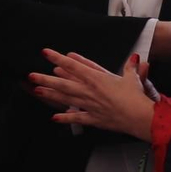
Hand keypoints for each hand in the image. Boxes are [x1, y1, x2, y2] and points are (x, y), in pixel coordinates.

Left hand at [30, 49, 154, 139]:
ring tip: (37, 90)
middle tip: (31, 75)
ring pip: (66, 98)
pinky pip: (76, 118)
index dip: (58, 58)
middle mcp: (89, 91)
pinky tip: (54, 118)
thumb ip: (131, 67)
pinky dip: (66, 118)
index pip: (73, 66)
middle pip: (63, 83)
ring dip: (51, 94)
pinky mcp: (93, 118)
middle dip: (46, 79)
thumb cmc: (136, 96)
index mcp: (96, 78)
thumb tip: (136, 58)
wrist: (139, 117)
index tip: (46, 53)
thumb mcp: (132, 78)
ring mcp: (89, 105)